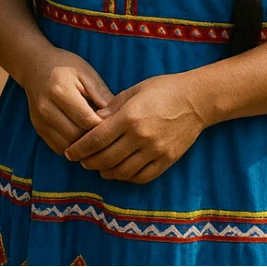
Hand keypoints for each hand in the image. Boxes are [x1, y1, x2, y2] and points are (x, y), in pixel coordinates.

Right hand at [20, 48, 113, 154]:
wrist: (35, 65)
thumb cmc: (64, 66)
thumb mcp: (86, 72)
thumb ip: (101, 93)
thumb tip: (117, 115)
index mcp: (60, 91)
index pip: (87, 121)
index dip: (105, 126)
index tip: (117, 124)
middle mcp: (46, 108)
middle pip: (77, 137)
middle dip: (95, 139)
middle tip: (109, 134)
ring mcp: (40, 120)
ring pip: (68, 147)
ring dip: (84, 146)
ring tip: (96, 137)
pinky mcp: (38, 128)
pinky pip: (59, 148)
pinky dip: (73, 147)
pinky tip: (82, 138)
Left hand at [63, 72, 206, 182]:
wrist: (197, 100)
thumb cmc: (163, 89)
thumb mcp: (134, 91)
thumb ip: (112, 107)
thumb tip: (92, 120)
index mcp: (130, 117)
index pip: (97, 139)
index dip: (80, 148)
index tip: (70, 152)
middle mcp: (141, 137)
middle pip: (107, 158)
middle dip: (90, 162)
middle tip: (81, 161)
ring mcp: (155, 151)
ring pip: (123, 171)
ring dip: (106, 172)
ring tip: (98, 167)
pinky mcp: (167, 160)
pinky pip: (142, 176)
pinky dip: (127, 177)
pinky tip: (119, 172)